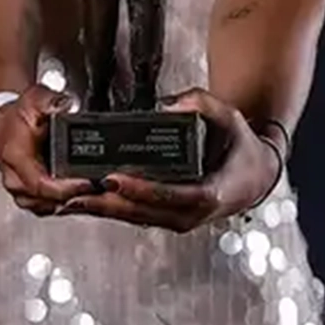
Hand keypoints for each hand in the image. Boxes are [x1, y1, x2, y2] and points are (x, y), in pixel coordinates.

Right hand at [0, 83, 100, 216]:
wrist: (5, 125)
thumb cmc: (18, 115)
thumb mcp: (33, 99)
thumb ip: (49, 101)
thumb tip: (64, 103)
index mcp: (15, 157)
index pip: (41, 183)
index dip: (66, 187)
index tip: (88, 183)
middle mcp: (15, 180)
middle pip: (48, 200)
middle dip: (75, 196)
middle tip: (100, 187)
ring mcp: (21, 192)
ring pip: (50, 207)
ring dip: (73, 201)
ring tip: (96, 190)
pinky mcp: (29, 198)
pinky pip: (50, 207)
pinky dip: (67, 202)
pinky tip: (83, 194)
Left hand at [57, 88, 282, 234]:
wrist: (255, 177)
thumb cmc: (240, 145)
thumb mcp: (230, 118)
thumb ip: (203, 103)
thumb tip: (170, 103)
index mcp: (210, 194)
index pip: (169, 195)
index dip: (139, 189)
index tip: (113, 180)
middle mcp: (192, 214)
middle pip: (143, 213)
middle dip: (107, 205)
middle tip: (74, 195)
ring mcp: (180, 220)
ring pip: (136, 218)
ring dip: (103, 211)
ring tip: (69, 201)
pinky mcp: (169, 219)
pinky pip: (137, 215)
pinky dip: (112, 210)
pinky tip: (86, 203)